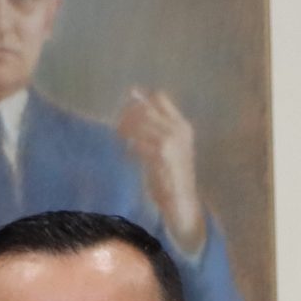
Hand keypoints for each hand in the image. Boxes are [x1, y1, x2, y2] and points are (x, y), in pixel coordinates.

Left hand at [115, 87, 204, 254]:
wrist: (182, 203)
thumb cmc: (171, 177)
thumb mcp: (167, 148)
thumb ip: (154, 127)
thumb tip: (134, 99)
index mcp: (183, 126)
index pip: (159, 97)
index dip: (139, 100)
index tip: (125, 110)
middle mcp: (178, 130)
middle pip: (145, 109)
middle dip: (127, 116)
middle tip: (117, 128)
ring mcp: (171, 142)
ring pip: (139, 123)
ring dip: (125, 130)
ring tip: (120, 140)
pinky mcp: (161, 156)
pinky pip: (137, 143)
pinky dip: (129, 149)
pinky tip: (128, 157)